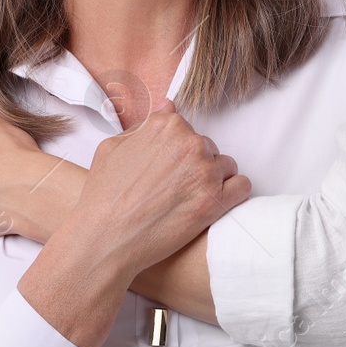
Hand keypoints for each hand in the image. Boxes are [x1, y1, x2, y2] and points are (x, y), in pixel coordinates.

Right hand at [17, 99, 248, 346]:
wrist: (104, 240)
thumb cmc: (103, 196)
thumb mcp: (112, 147)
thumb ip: (144, 125)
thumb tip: (168, 106)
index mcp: (167, 126)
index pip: (187, 130)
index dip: (177, 151)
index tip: (168, 169)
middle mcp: (190, 143)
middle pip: (208, 148)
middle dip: (196, 165)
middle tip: (174, 189)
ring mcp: (205, 172)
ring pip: (226, 166)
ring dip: (214, 180)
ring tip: (190, 199)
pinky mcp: (215, 202)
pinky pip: (242, 187)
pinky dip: (233, 194)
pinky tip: (215, 204)